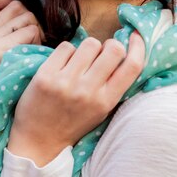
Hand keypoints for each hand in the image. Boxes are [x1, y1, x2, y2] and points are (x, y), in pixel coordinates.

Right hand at [0, 0, 43, 79]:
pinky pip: (31, 30)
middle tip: (30, 42)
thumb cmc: (19, 76)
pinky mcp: (0, 50)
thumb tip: (22, 0)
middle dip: (29, 19)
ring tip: (31, 51)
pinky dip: (38, 40)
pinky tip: (33, 55)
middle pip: (15, 5)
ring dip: (36, 31)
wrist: (16, 109)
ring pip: (26, 15)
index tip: (21, 16)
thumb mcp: (7, 52)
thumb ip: (7, 27)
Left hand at [8, 31, 144, 165]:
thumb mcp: (101, 111)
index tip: (135, 35)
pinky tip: (63, 65)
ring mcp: (66, 82)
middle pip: (114, 49)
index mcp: (106, 102)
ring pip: (90, 43)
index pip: (132, 67)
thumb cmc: (73, 124)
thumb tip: (125, 51)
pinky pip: (66, 47)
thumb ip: (113, 86)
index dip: (138, 47)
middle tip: (102, 53)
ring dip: (88, 48)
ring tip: (80, 61)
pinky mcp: (45, 75)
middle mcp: (88, 91)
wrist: (38, 141)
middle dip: (111, 45)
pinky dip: (67, 52)